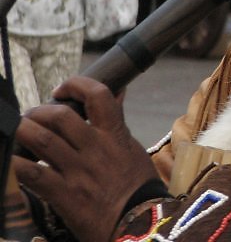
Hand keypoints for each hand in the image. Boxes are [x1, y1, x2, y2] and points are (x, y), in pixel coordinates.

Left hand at [14, 76, 159, 241]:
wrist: (140, 222)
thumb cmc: (137, 186)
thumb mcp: (131, 147)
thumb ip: (117, 122)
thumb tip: (118, 91)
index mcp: (114, 134)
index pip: (98, 95)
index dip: (76, 85)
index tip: (62, 90)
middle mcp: (95, 148)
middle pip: (59, 116)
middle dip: (38, 111)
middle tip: (31, 117)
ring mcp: (78, 171)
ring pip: (42, 140)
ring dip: (23, 131)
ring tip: (18, 132)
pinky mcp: (64, 194)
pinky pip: (32, 174)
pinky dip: (15, 164)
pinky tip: (10, 160)